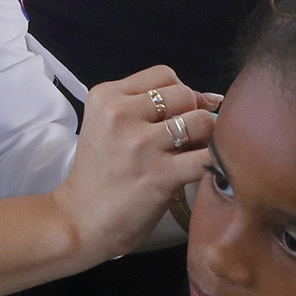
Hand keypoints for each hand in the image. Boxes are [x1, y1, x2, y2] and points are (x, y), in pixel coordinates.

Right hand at [51, 66, 221, 260]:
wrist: (80, 220)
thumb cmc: (100, 175)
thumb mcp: (109, 126)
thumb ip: (151, 108)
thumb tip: (213, 98)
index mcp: (105, 96)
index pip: (164, 74)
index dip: (180, 93)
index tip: (176, 116)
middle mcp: (120, 113)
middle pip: (184, 94)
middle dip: (193, 114)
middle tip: (184, 140)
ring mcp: (140, 144)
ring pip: (201, 120)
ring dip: (205, 138)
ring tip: (192, 155)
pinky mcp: (159, 174)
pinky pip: (206, 157)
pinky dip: (215, 162)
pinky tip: (207, 171)